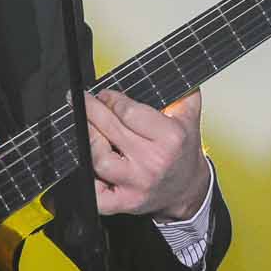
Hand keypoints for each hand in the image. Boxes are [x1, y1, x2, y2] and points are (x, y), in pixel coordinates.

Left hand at [85, 88, 208, 220]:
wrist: (187, 189)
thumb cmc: (183, 151)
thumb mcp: (189, 117)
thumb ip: (180, 92)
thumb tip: (167, 68)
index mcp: (170, 138)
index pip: (128, 112)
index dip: (110, 100)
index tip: (103, 95)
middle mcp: (153, 162)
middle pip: (110, 131)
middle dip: (91, 111)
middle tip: (81, 100)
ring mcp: (138, 184)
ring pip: (98, 158)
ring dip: (88, 139)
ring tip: (84, 126)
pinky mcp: (125, 203)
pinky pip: (96, 194)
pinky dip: (87, 179)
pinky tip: (86, 161)